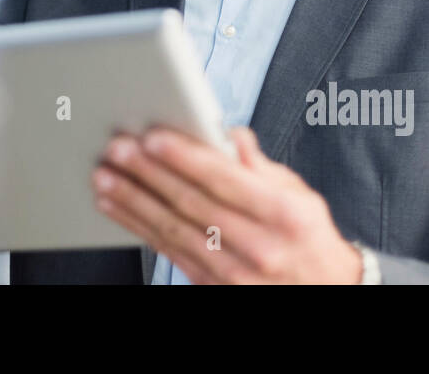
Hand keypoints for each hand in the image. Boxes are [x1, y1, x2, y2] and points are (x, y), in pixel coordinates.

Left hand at [92, 125, 362, 283]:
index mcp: (284, 214)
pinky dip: (139, 227)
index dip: (185, 157)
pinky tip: (117, 207)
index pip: (225, 180)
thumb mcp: (301, 195)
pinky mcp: (214, 287)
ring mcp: (235, 273)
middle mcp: (260, 246)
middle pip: (192, 204)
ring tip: (104, 176)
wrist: (323, 293)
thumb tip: (228, 134)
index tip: (153, 137)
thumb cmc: (308, 238)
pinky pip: (169, 252)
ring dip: (133, 200)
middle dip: (149, 173)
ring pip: (173, 230)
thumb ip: (260, 165)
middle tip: (118, 149)